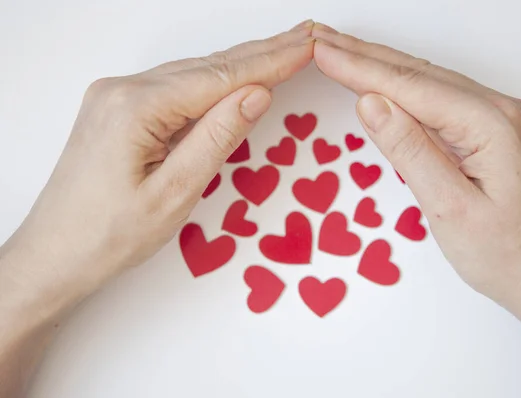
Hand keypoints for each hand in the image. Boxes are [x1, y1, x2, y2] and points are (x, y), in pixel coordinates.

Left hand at [1, 21, 313, 323]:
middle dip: (260, 54)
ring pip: (192, 75)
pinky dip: (211, 83)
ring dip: (239, 66)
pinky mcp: (118, 110)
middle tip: (304, 39)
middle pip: (207, 67)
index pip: (220, 77)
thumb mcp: (174, 193)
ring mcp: (117, 97)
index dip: (269, 62)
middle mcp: (122, 90)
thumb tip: (257, 94)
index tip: (307, 47)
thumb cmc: (109, 235)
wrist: (54, 255)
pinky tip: (234, 79)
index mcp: (136, 107)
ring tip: (280, 52)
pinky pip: (175, 88)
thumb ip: (217, 138)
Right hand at [312, 23, 520, 396]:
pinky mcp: (495, 134)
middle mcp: (501, 111)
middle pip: (420, 74)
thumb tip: (371, 103)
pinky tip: (385, 84)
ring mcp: (501, 120)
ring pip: (430, 83)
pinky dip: (406, 89)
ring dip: (384, 68)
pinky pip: (442, 100)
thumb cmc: (508, 256)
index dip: (360, 67)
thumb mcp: (451, 209)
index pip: (410, 86)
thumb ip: (410, 152)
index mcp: (492, 125)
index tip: (321, 51)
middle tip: (323, 42)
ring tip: (343, 54)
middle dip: (366, 56)